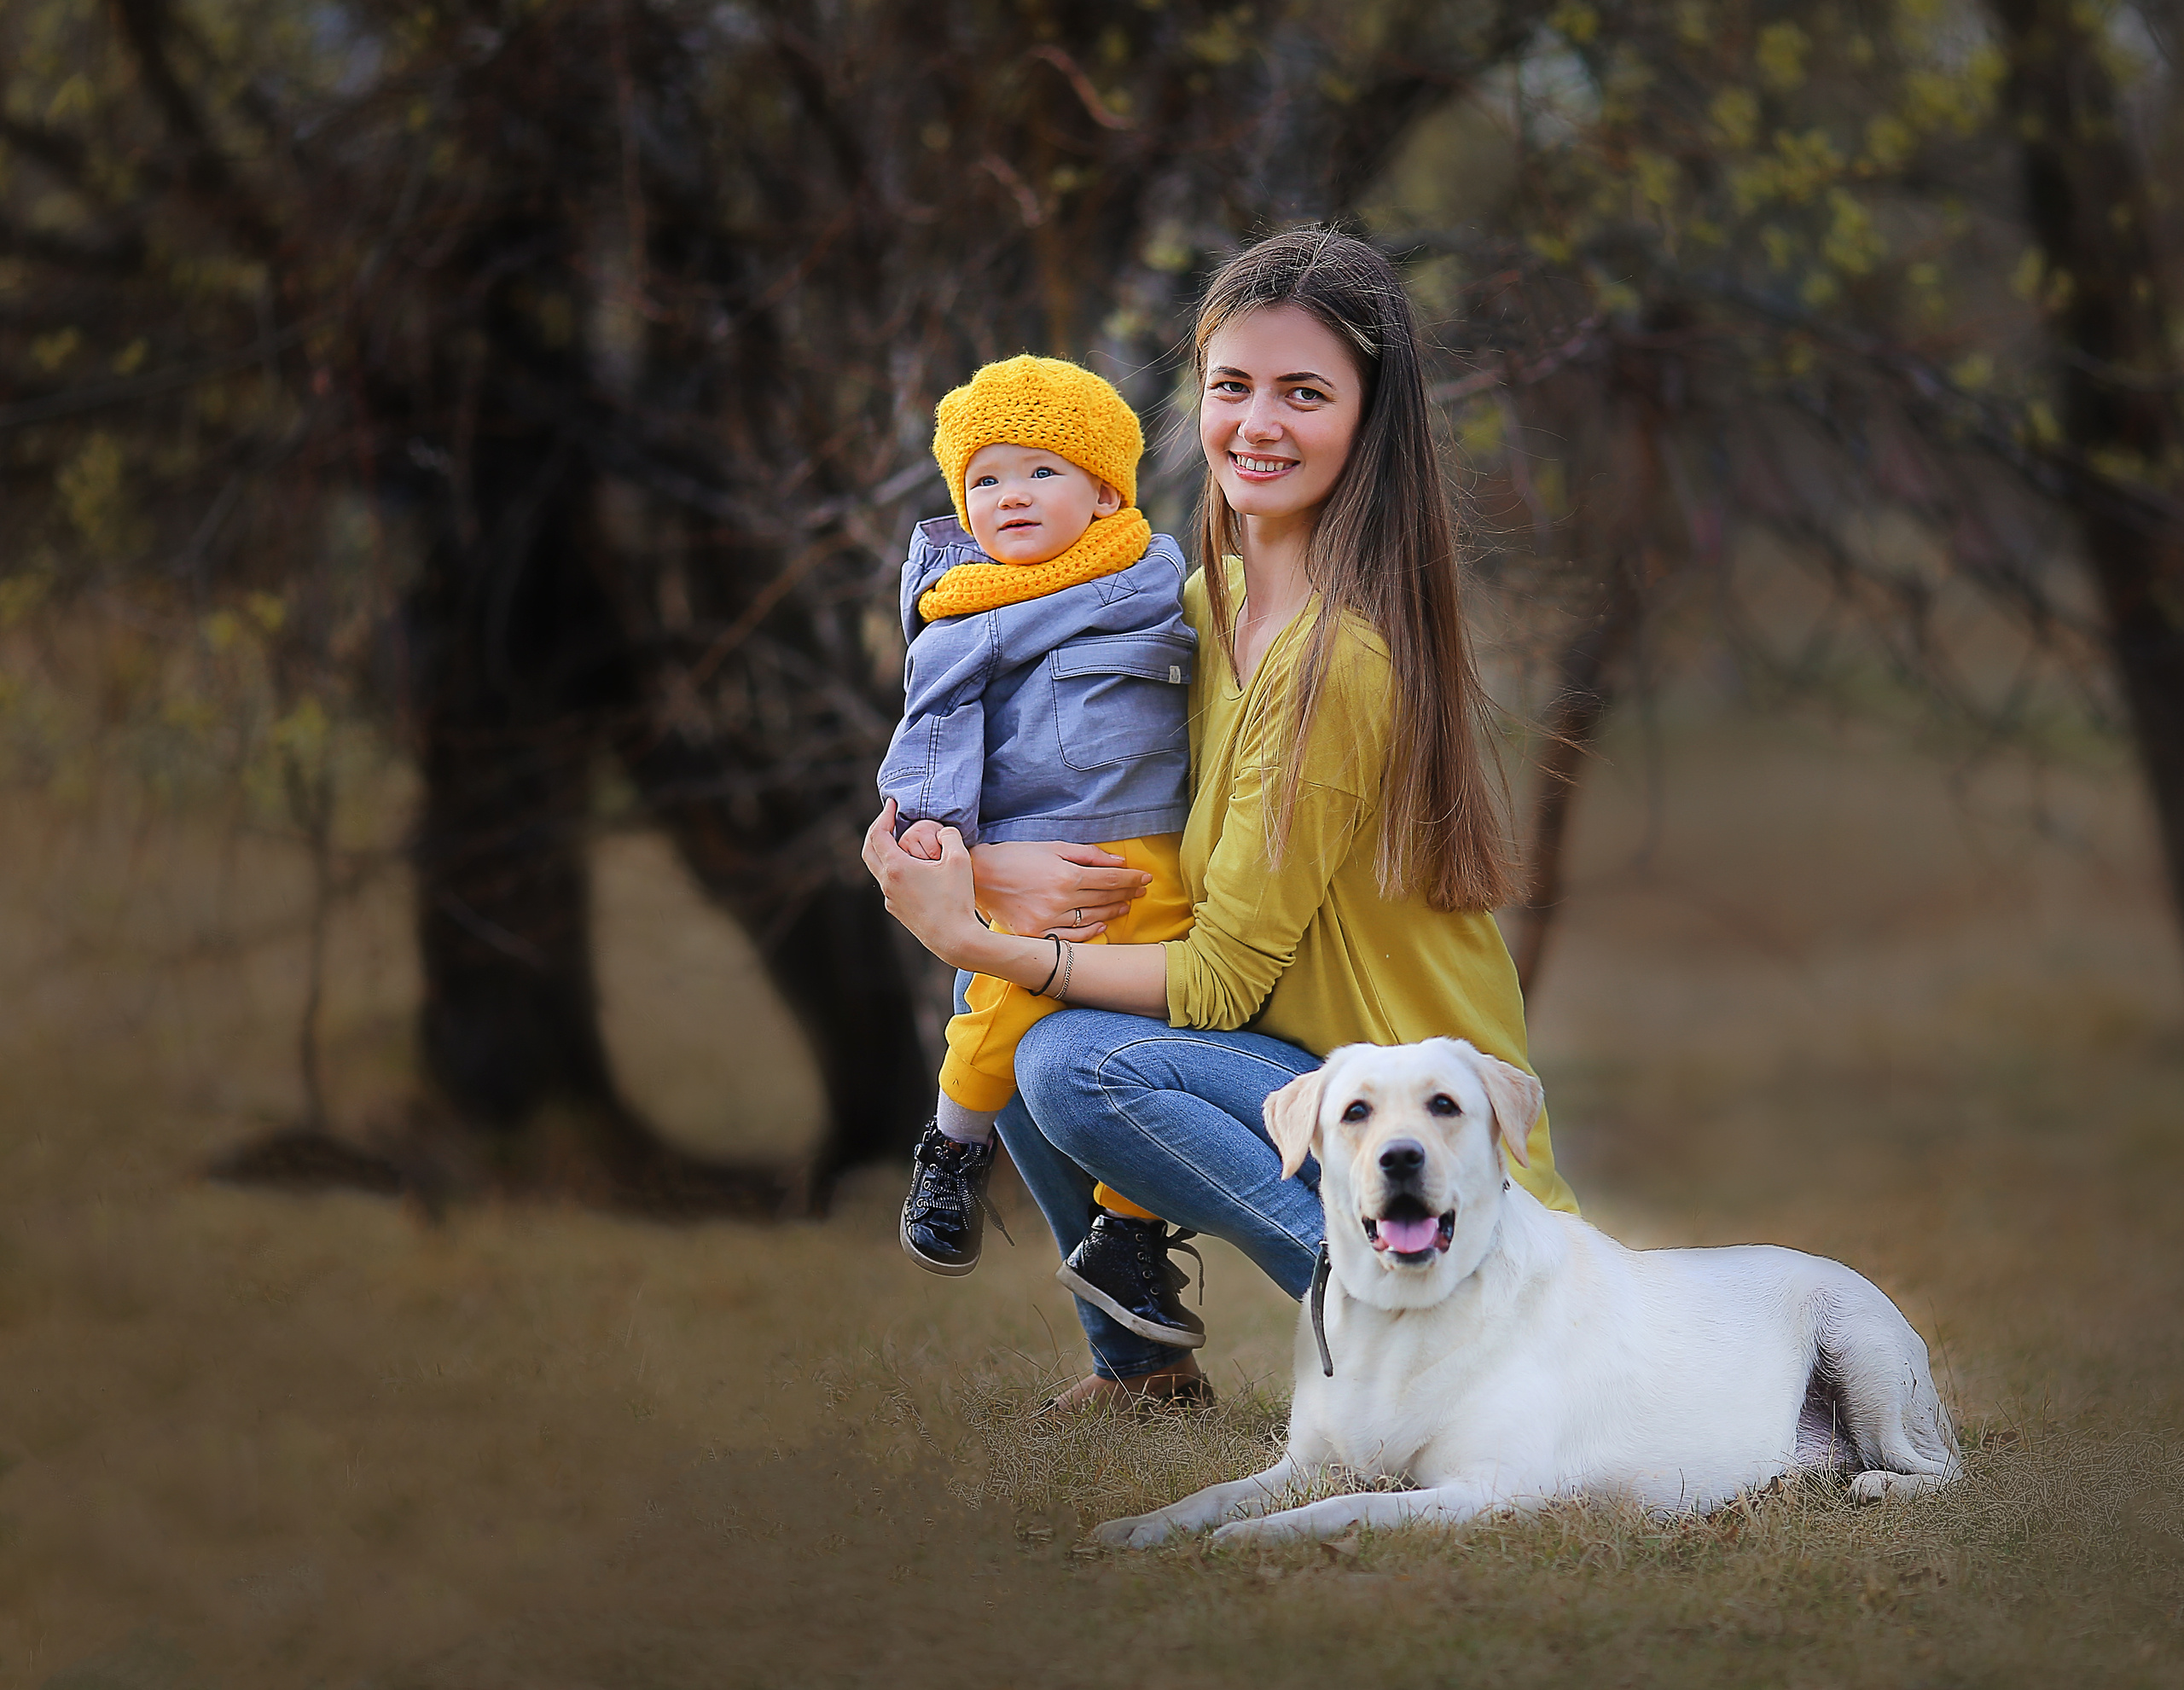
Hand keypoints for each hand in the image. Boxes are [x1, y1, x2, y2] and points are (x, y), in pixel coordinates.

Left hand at [861, 801, 986, 968]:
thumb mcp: (960, 860)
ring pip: (878, 869)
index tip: (893, 804)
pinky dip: (894, 869)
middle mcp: (887, 883)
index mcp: (897, 868)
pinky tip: (912, 867)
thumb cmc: (957, 900)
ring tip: (900, 840)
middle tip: (889, 818)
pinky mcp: (898, 911)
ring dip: (884, 851)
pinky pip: (889, 884)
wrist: (955, 940)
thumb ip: (950, 836)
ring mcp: (891, 899)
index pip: (878, 834)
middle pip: (868, 850)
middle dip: (876, 830)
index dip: (884, 815)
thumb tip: (944, 830)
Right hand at [968, 839, 1152, 939]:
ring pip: (1092, 919)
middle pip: (1105, 899)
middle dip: (1127, 893)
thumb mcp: (1052, 847)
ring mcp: (1049, 920)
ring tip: (1125, 906)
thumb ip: (1087, 854)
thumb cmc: (1015, 857)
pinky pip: (1071, 938)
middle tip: (1141, 890)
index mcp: (1066, 875)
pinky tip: (1102, 926)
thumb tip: (1119, 861)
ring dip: (1112, 913)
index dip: (1131, 878)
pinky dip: (1090, 933)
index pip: (1111, 879)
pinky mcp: (1037, 934)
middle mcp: (1060, 900)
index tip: (1145, 878)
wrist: (979, 877)